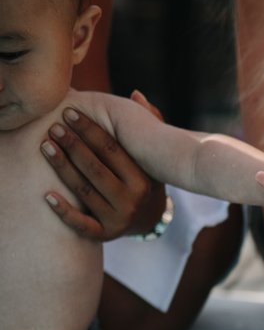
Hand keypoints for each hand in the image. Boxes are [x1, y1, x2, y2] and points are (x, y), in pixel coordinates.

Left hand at [41, 98, 166, 239]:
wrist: (151, 219)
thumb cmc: (146, 178)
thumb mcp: (152, 155)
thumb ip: (149, 123)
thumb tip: (135, 94)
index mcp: (143, 180)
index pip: (112, 151)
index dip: (90, 130)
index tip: (71, 113)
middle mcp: (132, 201)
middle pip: (95, 170)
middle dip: (73, 146)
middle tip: (54, 127)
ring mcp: (118, 220)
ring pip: (84, 192)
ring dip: (62, 169)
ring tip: (46, 147)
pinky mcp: (105, 235)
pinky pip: (81, 225)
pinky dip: (64, 211)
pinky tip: (47, 195)